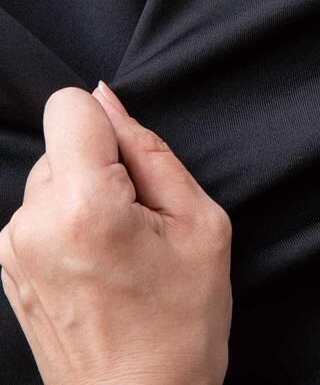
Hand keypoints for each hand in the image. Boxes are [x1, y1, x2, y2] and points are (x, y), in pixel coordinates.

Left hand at [0, 82, 232, 384]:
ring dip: (86, 194)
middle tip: (140, 222)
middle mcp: (32, 224)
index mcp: (84, 207)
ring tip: (121, 248)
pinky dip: (71, 220)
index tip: (135, 168)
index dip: (109, 125)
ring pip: (51, 175)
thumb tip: (107, 99)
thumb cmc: (181, 321)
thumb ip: (150, 151)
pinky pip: (41, 210)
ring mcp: (12, 250)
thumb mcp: (200, 224)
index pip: (69, 106)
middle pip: (62, 142)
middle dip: (103, 165)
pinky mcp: (7, 268)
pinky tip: (100, 263)